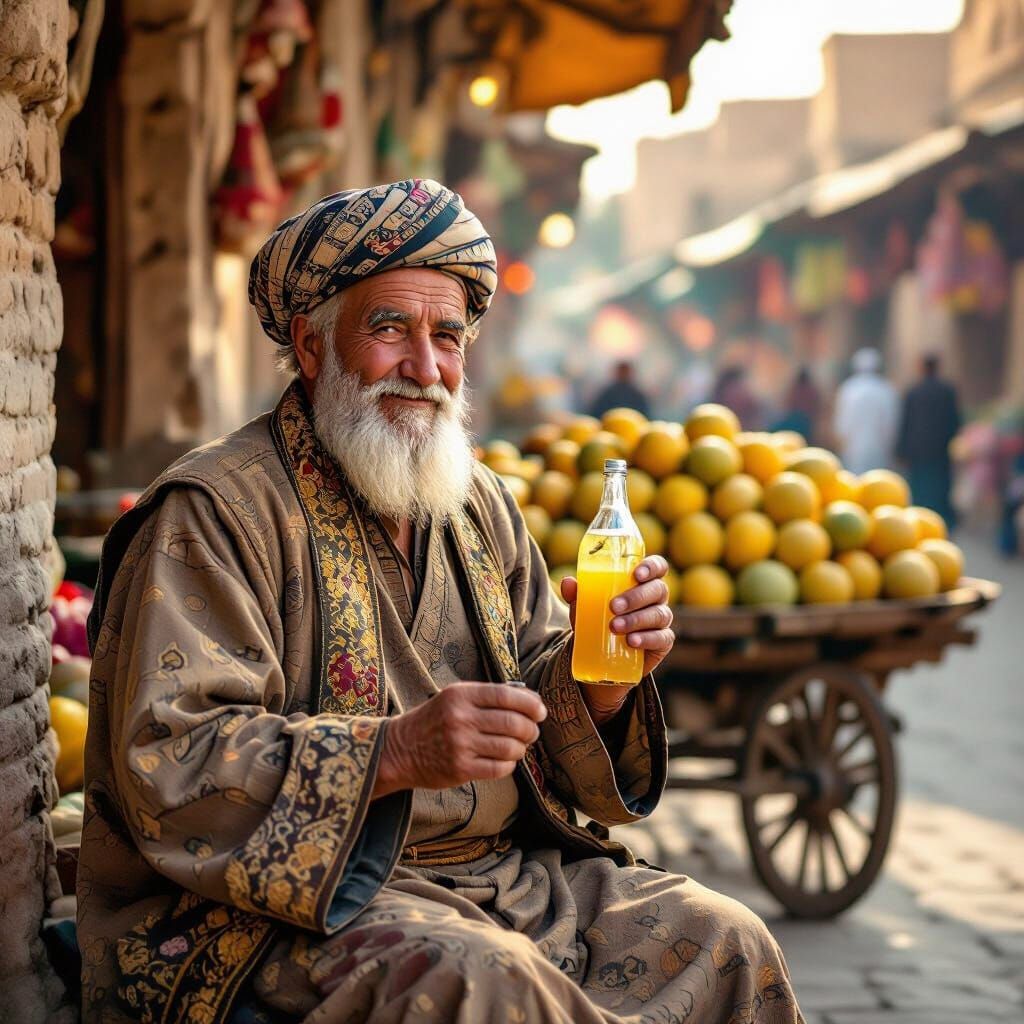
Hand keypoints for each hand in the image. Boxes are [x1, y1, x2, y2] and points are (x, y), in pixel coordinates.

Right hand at [372, 682, 546, 798]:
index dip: (530, 704)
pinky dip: (509, 764)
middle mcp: (461, 718)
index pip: (506, 696)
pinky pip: (499, 768)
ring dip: (521, 748)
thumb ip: (487, 697)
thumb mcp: (454, 697)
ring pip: (509, 747)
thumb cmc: (435, 720)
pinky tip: (504, 760)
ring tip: (519, 746)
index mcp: (461, 695)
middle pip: (513, 723)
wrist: (400, 749)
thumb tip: (530, 701)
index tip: (541, 711)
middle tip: (532, 731)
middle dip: (531, 729)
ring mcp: (460, 745)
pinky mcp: (460, 769)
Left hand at [560, 555, 674, 718]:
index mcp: (643, 582)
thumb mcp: (585, 608)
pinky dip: (647, 639)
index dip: (652, 567)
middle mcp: (656, 598)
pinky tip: (632, 641)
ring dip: (637, 619)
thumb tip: (567, 583)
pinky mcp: (662, 642)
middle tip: (613, 606)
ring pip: (659, 614)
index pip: (657, 567)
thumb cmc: (598, 620)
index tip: (636, 574)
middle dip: (636, 597)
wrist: (601, 655)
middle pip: (658, 590)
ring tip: (615, 627)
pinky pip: (662, 638)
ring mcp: (661, 620)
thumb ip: (578, 595)